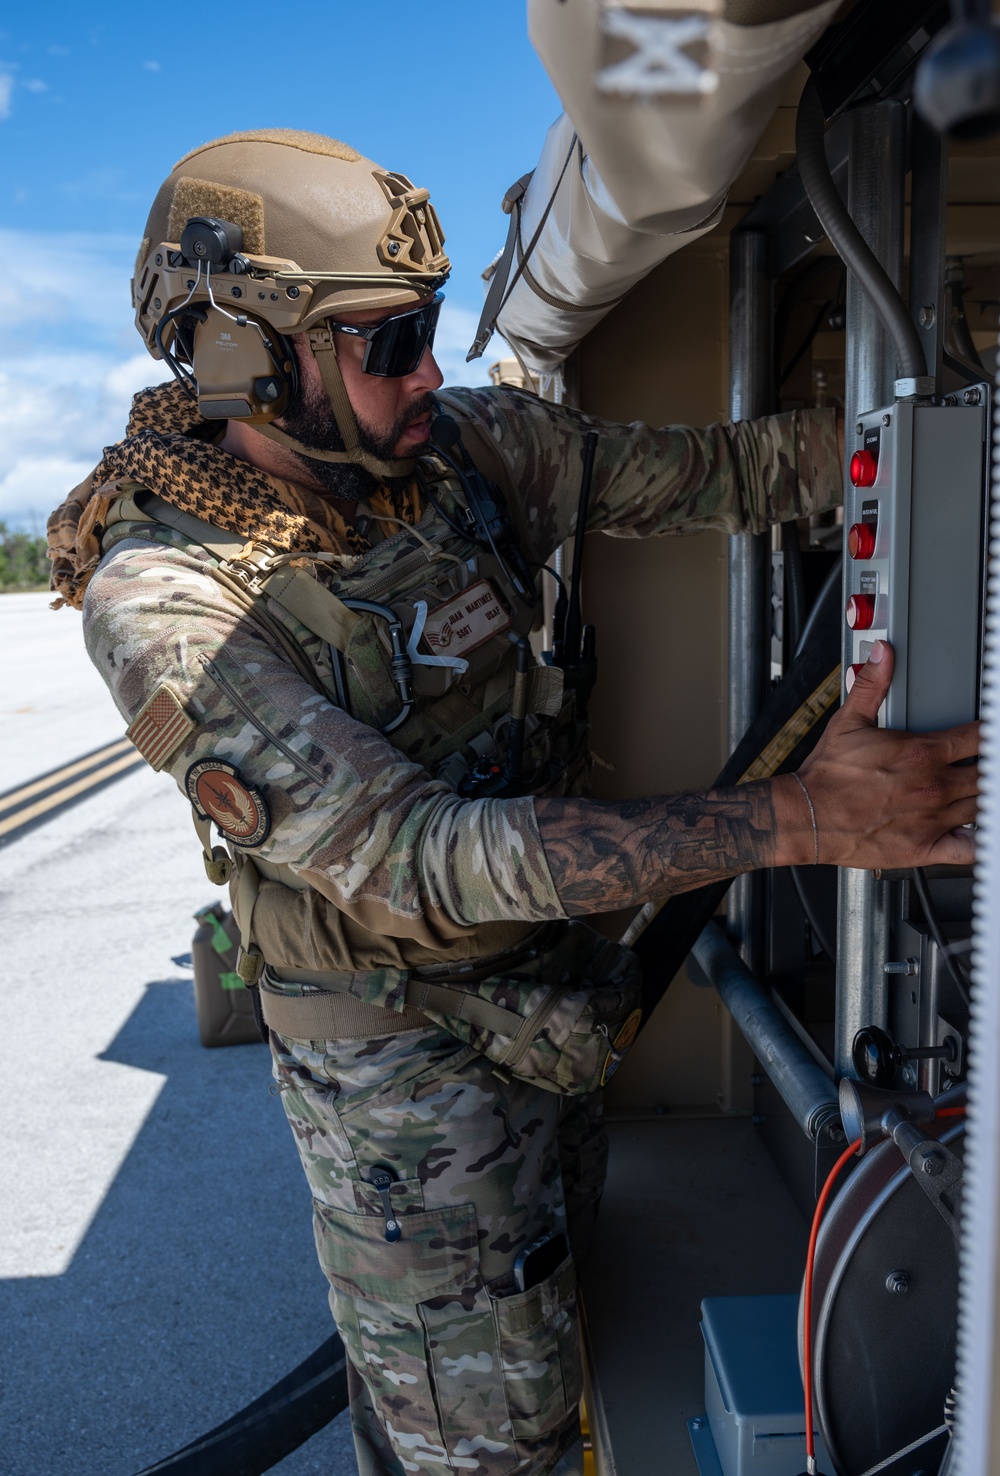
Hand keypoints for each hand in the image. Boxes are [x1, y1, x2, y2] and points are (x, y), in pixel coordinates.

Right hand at [779, 640, 978, 869]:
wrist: (807, 816)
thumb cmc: (827, 775)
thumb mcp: (848, 721)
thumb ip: (872, 685)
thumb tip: (882, 654)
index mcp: (923, 753)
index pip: (981, 737)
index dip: (990, 734)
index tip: (987, 735)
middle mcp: (934, 786)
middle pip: (989, 773)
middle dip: (989, 767)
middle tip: (982, 764)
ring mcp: (933, 819)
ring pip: (984, 806)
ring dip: (984, 797)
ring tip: (975, 790)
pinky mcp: (925, 847)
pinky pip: (971, 849)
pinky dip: (981, 841)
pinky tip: (976, 831)